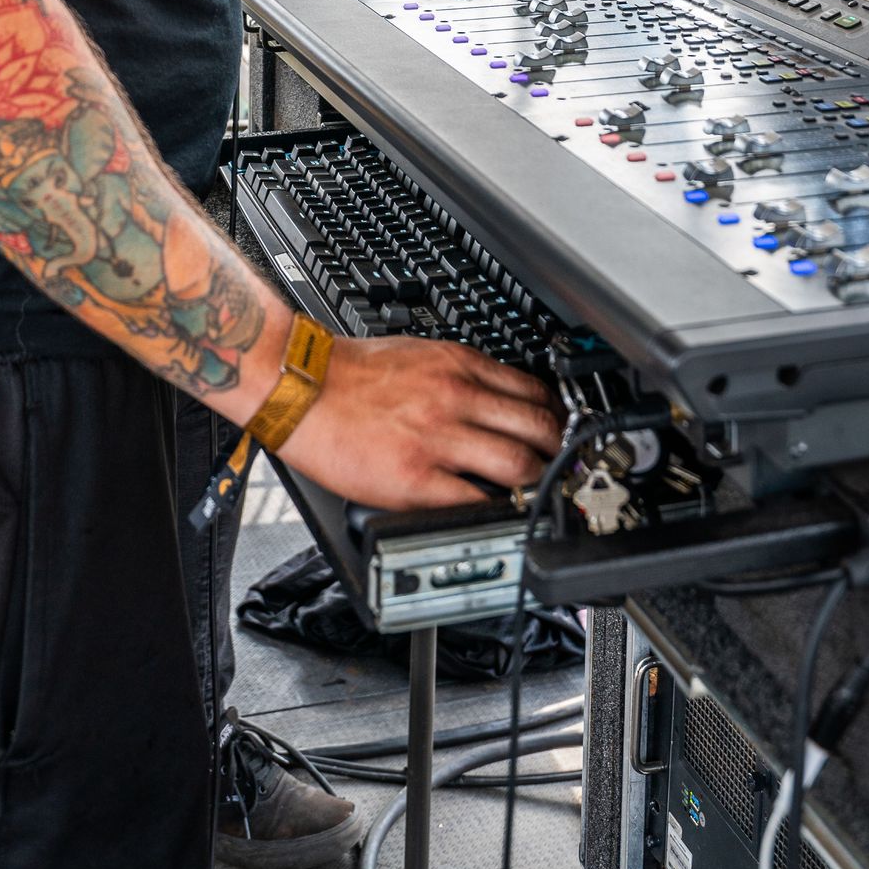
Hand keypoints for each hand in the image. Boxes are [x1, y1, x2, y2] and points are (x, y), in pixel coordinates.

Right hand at [277, 336, 562, 510]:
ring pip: (517, 464)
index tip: (567, 430)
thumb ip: (459, 374)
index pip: (533, 390)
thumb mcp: (419, 353)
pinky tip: (499, 515)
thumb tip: (494, 397)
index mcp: (458, 365)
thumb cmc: (349, 373)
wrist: (301, 388)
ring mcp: (439, 440)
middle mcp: (456, 398)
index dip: (560, 416)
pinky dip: (494, 510)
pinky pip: (473, 500)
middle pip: (538, 428)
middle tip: (567, 468)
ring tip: (541, 496)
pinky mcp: (416, 479)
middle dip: (561, 452)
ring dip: (536, 484)